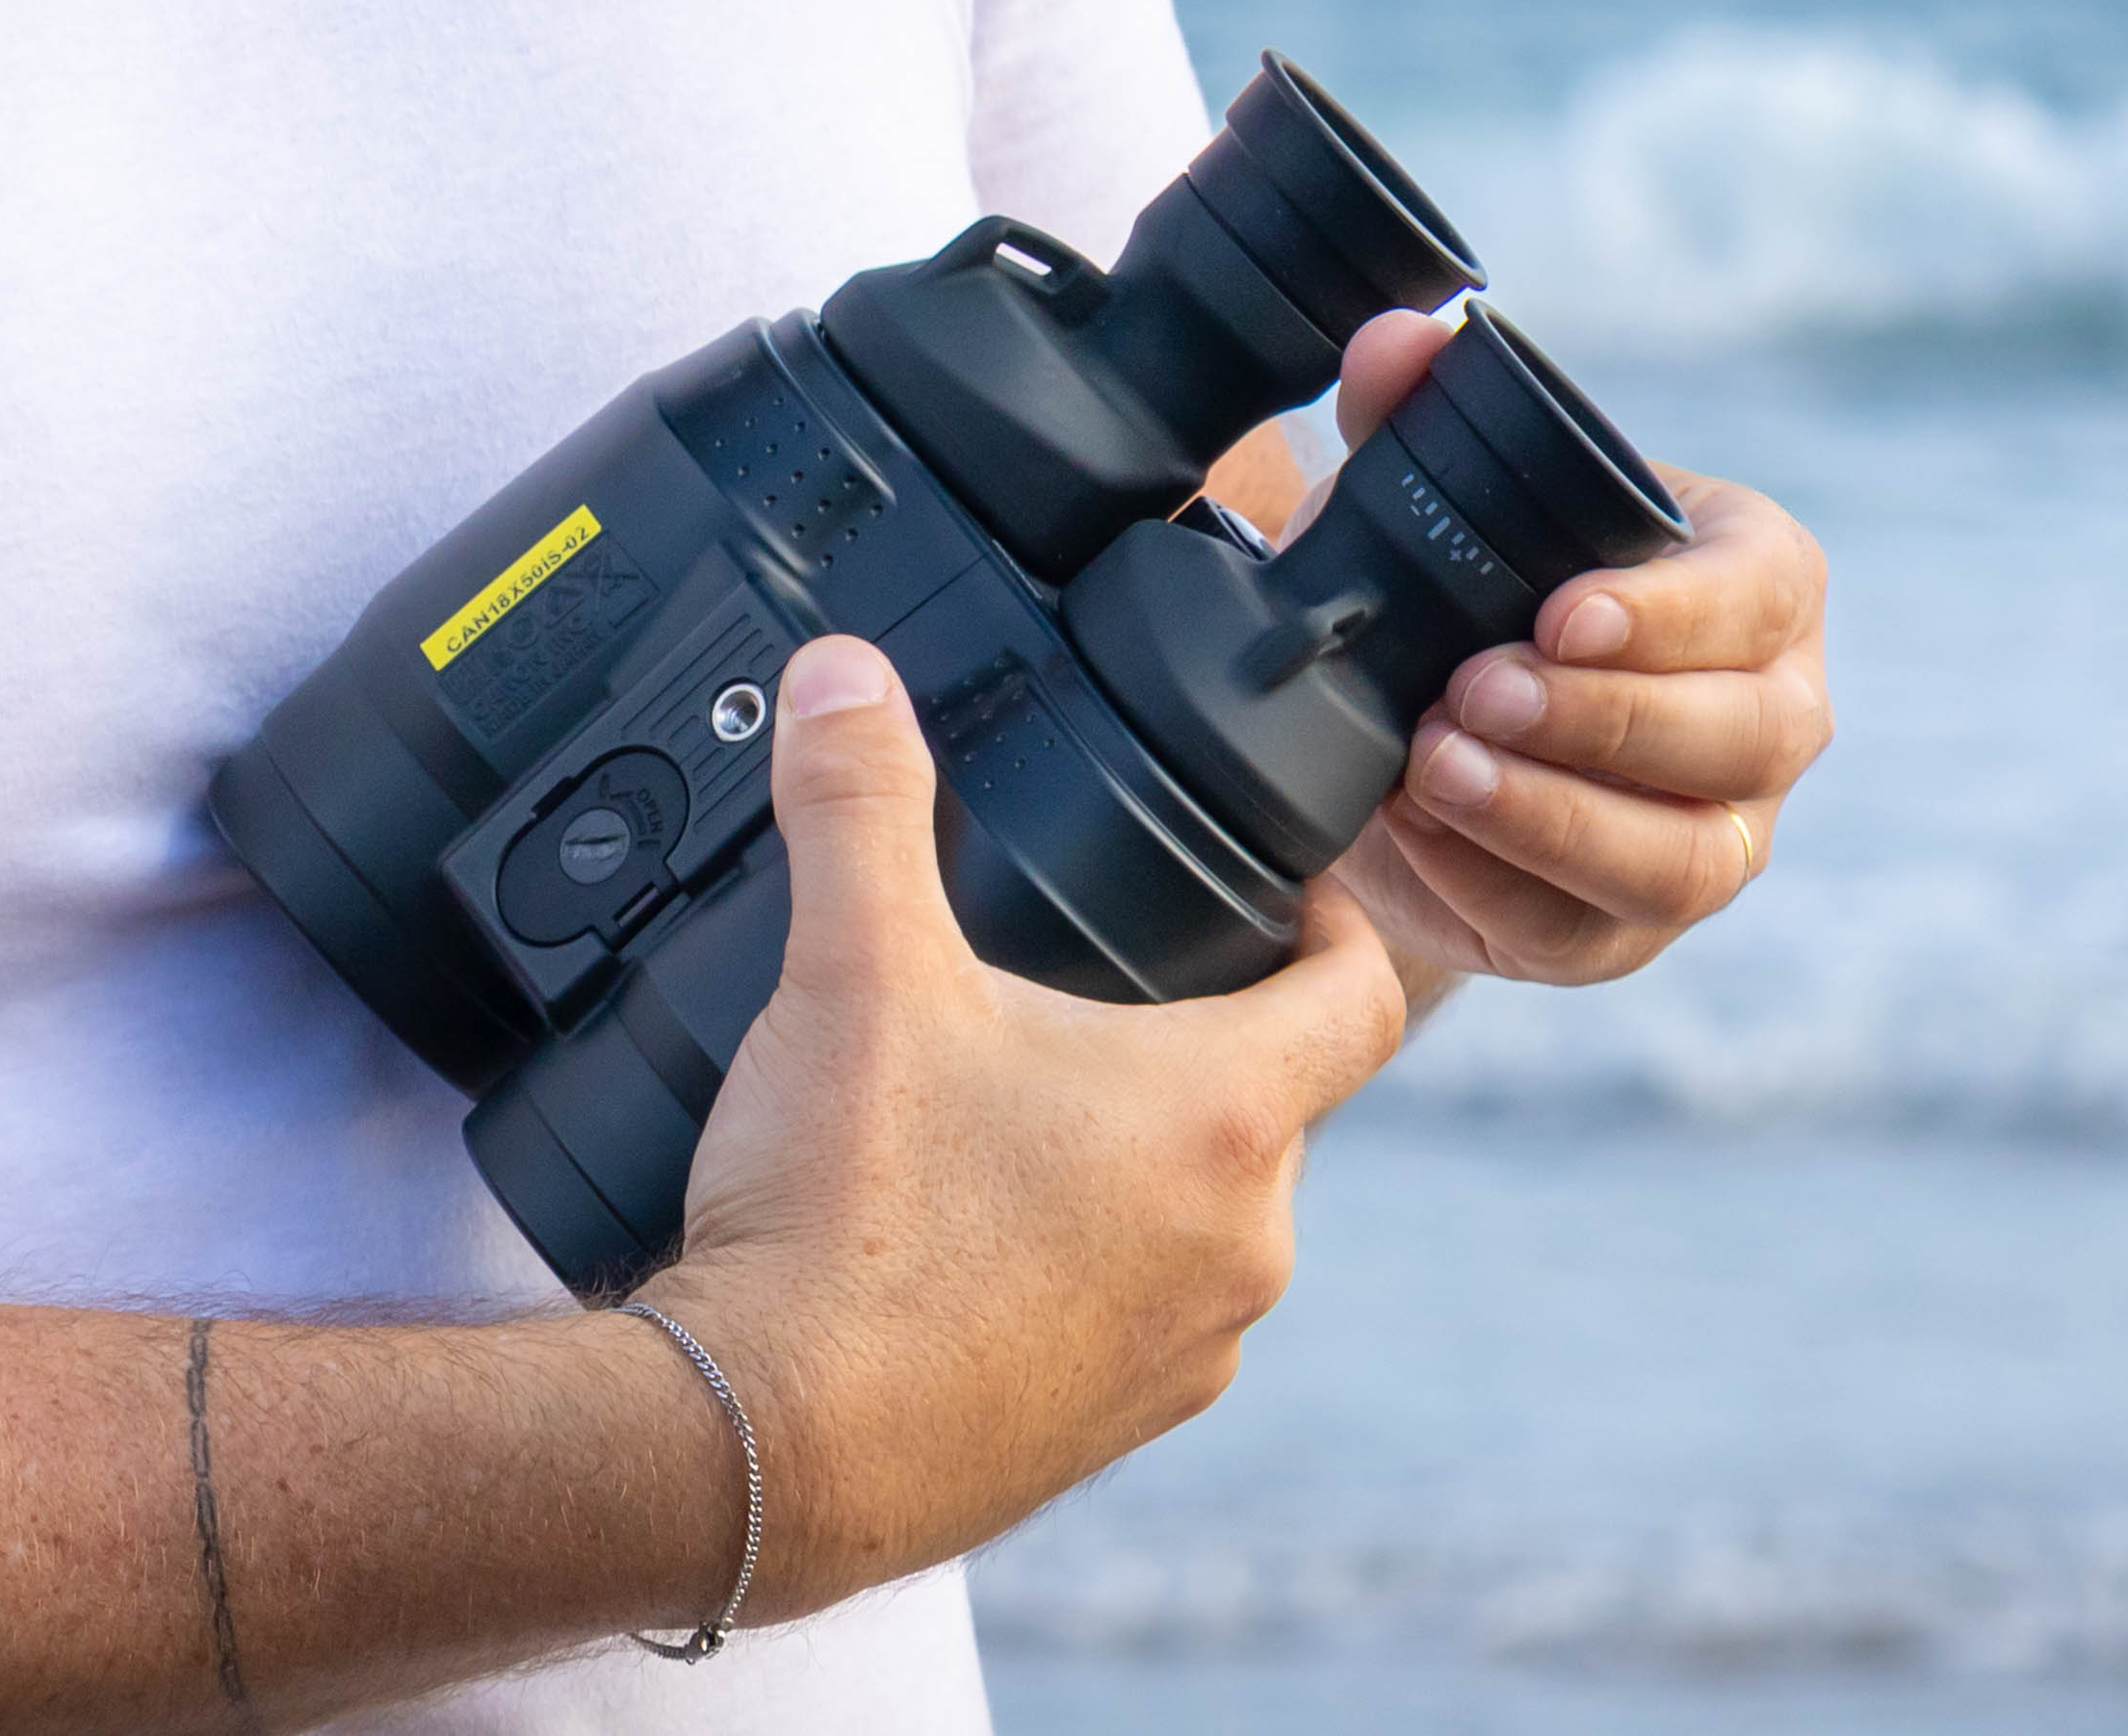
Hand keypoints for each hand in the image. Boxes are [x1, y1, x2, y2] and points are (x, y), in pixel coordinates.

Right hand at [645, 636, 1407, 1613]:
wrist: (761, 1451)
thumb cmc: (839, 1223)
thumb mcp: (850, 968)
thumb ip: (858, 804)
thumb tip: (847, 676)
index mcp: (1225, 1114)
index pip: (1365, 992)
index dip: (1338, 920)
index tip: (1286, 889)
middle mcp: (1242, 1244)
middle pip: (1274, 1104)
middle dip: (1201, 1041)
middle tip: (1097, 989)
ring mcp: (1184, 1356)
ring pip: (1203, 1220)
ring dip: (1138, 1166)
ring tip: (1018, 1116)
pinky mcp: (1106, 1433)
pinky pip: (1134, 1321)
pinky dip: (1081, 1272)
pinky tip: (970, 1244)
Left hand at [1322, 308, 1833, 995]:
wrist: (1418, 720)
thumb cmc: (1473, 588)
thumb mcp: (1438, 493)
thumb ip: (1419, 408)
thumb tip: (1400, 339)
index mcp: (1755, 586)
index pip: (1758, 595)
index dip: (1670, 614)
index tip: (1561, 612)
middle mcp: (1767, 720)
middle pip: (1743, 738)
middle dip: (1604, 719)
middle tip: (1469, 690)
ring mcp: (1711, 839)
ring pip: (1679, 860)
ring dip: (1551, 819)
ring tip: (1430, 769)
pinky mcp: (1625, 932)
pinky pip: (1582, 932)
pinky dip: (1490, 885)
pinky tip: (1411, 832)